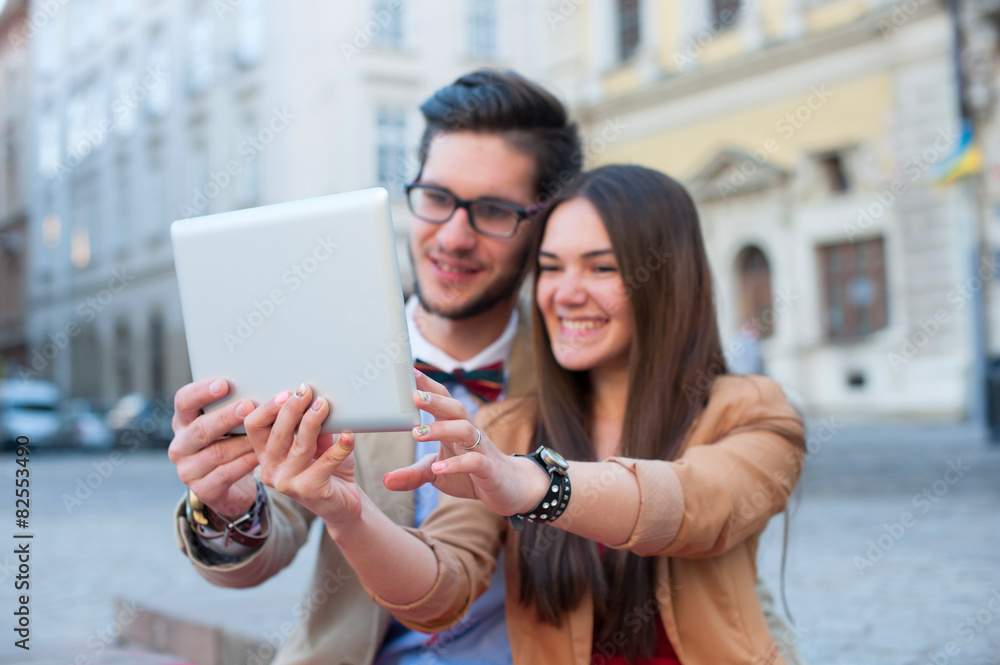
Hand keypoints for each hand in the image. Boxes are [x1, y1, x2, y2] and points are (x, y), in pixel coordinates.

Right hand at [168, 379, 258, 519]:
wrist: (230, 487)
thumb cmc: (232, 444)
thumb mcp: (230, 426)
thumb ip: (236, 408)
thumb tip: (263, 389)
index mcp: (183, 421)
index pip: (183, 401)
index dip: (201, 392)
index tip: (223, 384)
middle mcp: (180, 445)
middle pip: (200, 428)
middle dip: (225, 417)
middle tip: (248, 406)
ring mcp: (188, 470)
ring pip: (216, 452)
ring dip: (243, 442)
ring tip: (264, 432)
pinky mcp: (202, 490)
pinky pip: (226, 474)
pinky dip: (245, 462)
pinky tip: (260, 455)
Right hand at [243, 383, 359, 533]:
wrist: (342, 504)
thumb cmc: (327, 470)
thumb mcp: (317, 444)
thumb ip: (313, 428)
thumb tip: (316, 401)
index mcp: (265, 454)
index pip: (253, 427)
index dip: (268, 408)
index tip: (287, 392)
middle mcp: (271, 469)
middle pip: (277, 432)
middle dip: (292, 408)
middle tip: (308, 391)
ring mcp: (287, 482)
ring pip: (300, 445)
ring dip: (313, 421)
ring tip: (324, 405)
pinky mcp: (309, 490)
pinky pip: (326, 462)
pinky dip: (340, 447)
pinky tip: (348, 435)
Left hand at [383, 371, 547, 516]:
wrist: (509, 489)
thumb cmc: (471, 474)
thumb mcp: (437, 474)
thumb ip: (412, 474)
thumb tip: (384, 481)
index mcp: (455, 427)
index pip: (443, 400)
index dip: (429, 386)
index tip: (410, 371)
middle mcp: (469, 433)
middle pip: (454, 409)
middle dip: (435, 401)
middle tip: (413, 396)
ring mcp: (481, 449)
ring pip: (465, 430)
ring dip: (441, 429)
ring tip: (418, 434)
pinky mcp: (489, 469)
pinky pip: (474, 462)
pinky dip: (456, 464)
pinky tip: (438, 467)